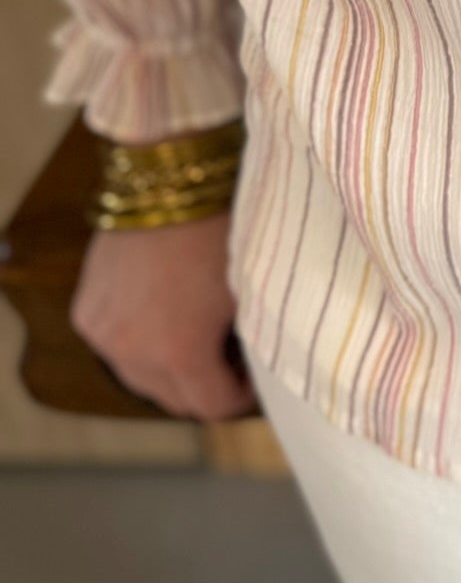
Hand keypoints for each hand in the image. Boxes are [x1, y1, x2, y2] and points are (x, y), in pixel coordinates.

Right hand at [70, 210, 256, 419]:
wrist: (170, 176)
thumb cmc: (220, 227)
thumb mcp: (246, 291)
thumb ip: (247, 341)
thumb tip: (252, 366)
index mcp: (179, 353)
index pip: (211, 407)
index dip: (238, 398)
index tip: (252, 381)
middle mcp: (132, 353)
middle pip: (172, 398)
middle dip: (203, 385)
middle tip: (229, 360)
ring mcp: (103, 334)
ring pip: (139, 377)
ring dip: (167, 368)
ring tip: (197, 336)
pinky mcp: (86, 312)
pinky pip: (115, 346)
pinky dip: (137, 342)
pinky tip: (162, 316)